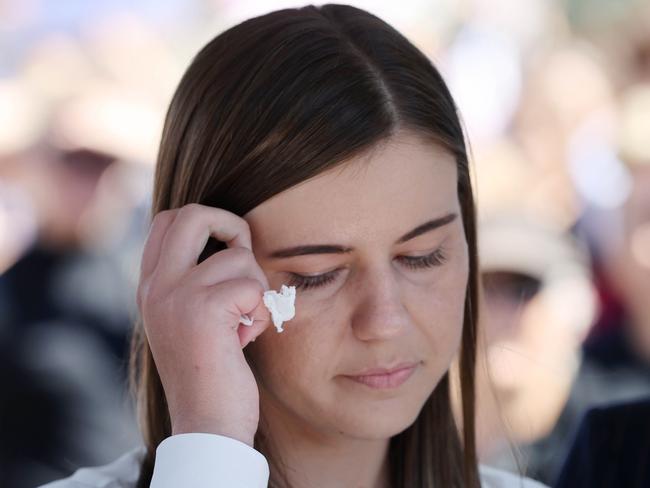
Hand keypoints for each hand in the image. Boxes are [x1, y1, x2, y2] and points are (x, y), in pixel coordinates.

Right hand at [137, 203, 271, 445]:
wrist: (207, 424)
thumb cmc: (212, 370)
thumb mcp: (192, 317)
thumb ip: (197, 278)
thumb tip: (233, 239)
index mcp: (151, 286)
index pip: (168, 220)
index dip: (206, 220)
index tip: (229, 246)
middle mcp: (156, 286)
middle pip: (192, 215)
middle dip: (232, 227)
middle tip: (245, 263)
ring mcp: (176, 296)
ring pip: (239, 256)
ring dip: (256, 289)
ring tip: (243, 323)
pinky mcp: (204, 310)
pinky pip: (254, 286)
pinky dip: (262, 311)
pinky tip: (246, 338)